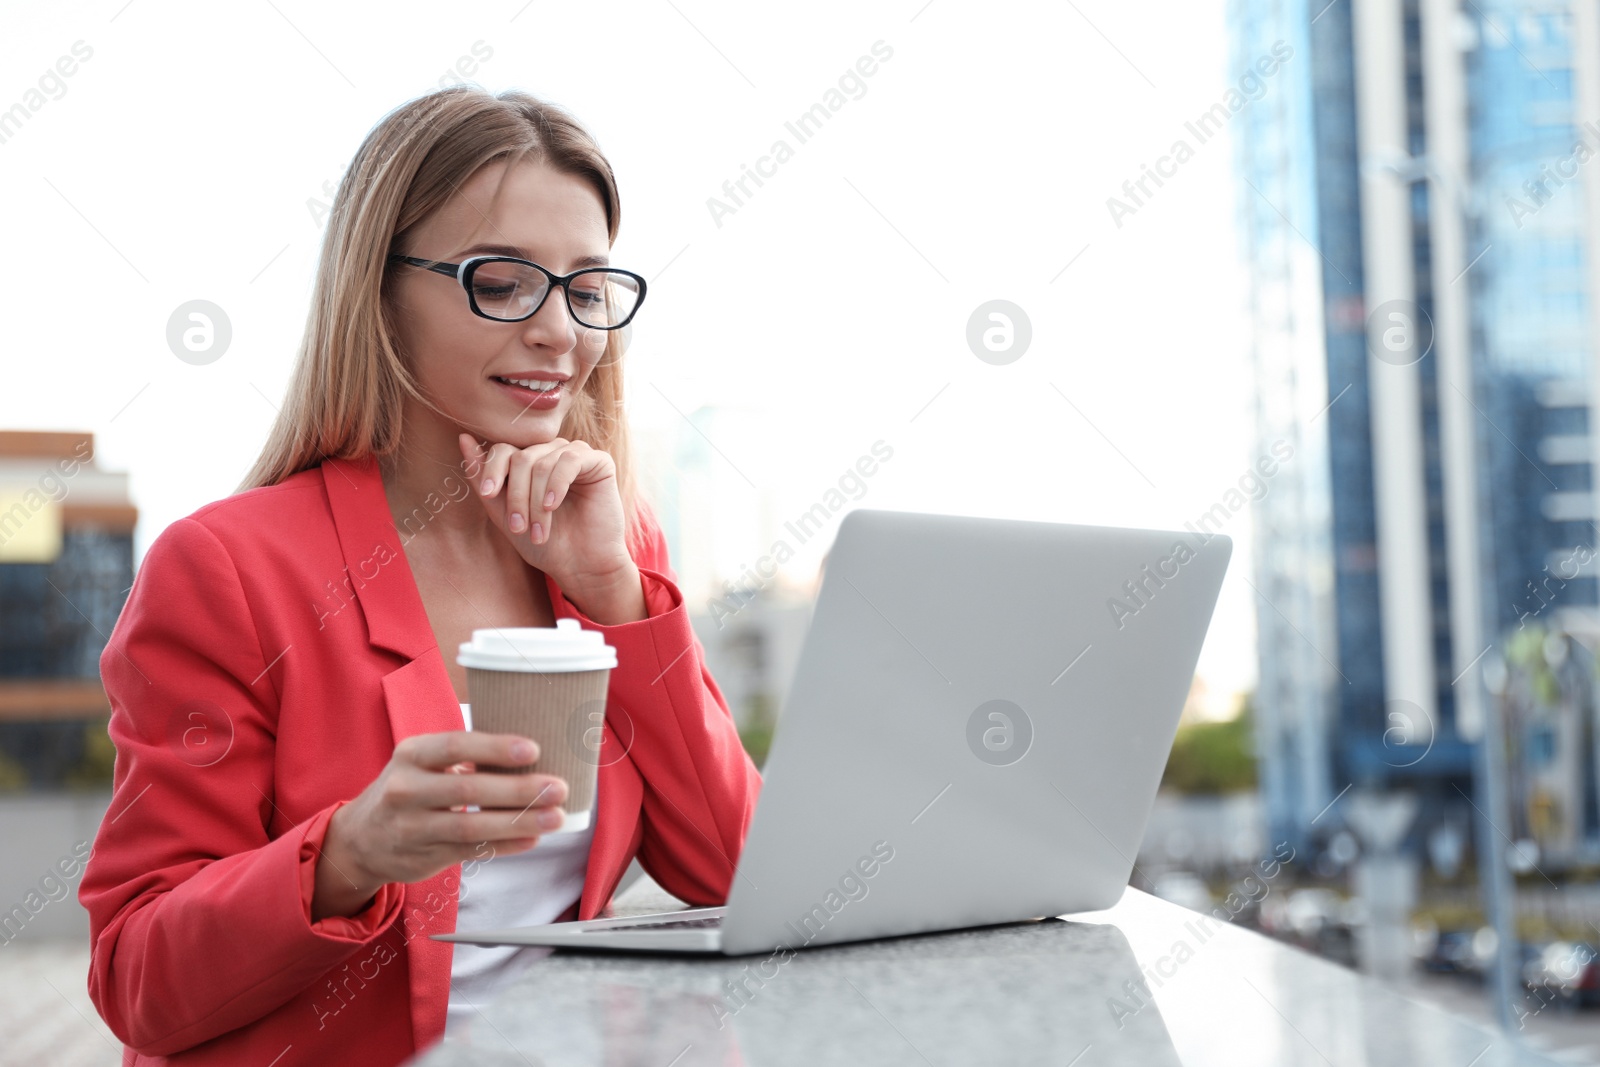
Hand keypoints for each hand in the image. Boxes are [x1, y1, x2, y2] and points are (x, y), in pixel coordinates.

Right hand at [311, 731, 567, 920]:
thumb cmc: (408, 788)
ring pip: (472, 825)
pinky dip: (505, 845)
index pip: (456, 745)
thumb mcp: (421, 762)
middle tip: (558, 788)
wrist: (360, 839)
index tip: (534, 750)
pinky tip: (532, 839)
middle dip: (519, 790)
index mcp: (412, 754)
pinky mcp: (424, 857)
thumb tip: (530, 755)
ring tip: (555, 817)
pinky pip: (471, 851)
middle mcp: (407, 789)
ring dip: (519, 822)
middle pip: (469, 789)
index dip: (495, 748)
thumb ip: (465, 756)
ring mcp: (413, 826)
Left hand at [457, 433, 634, 599]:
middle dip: (516, 495)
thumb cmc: (544, 543)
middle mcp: (553, 453)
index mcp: (530, 462)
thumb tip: (463, 438)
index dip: (492, 470)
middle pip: (522, 457)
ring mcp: (576, 455)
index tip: (488, 495)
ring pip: (543, 463)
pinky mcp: (599, 462)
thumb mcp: (504, 513)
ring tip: (539, 531)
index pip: (504, 450)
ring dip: (536, 501)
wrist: (580, 567)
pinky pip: (570, 461)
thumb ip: (483, 479)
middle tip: (518, 527)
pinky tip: (553, 505)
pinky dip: (557, 485)